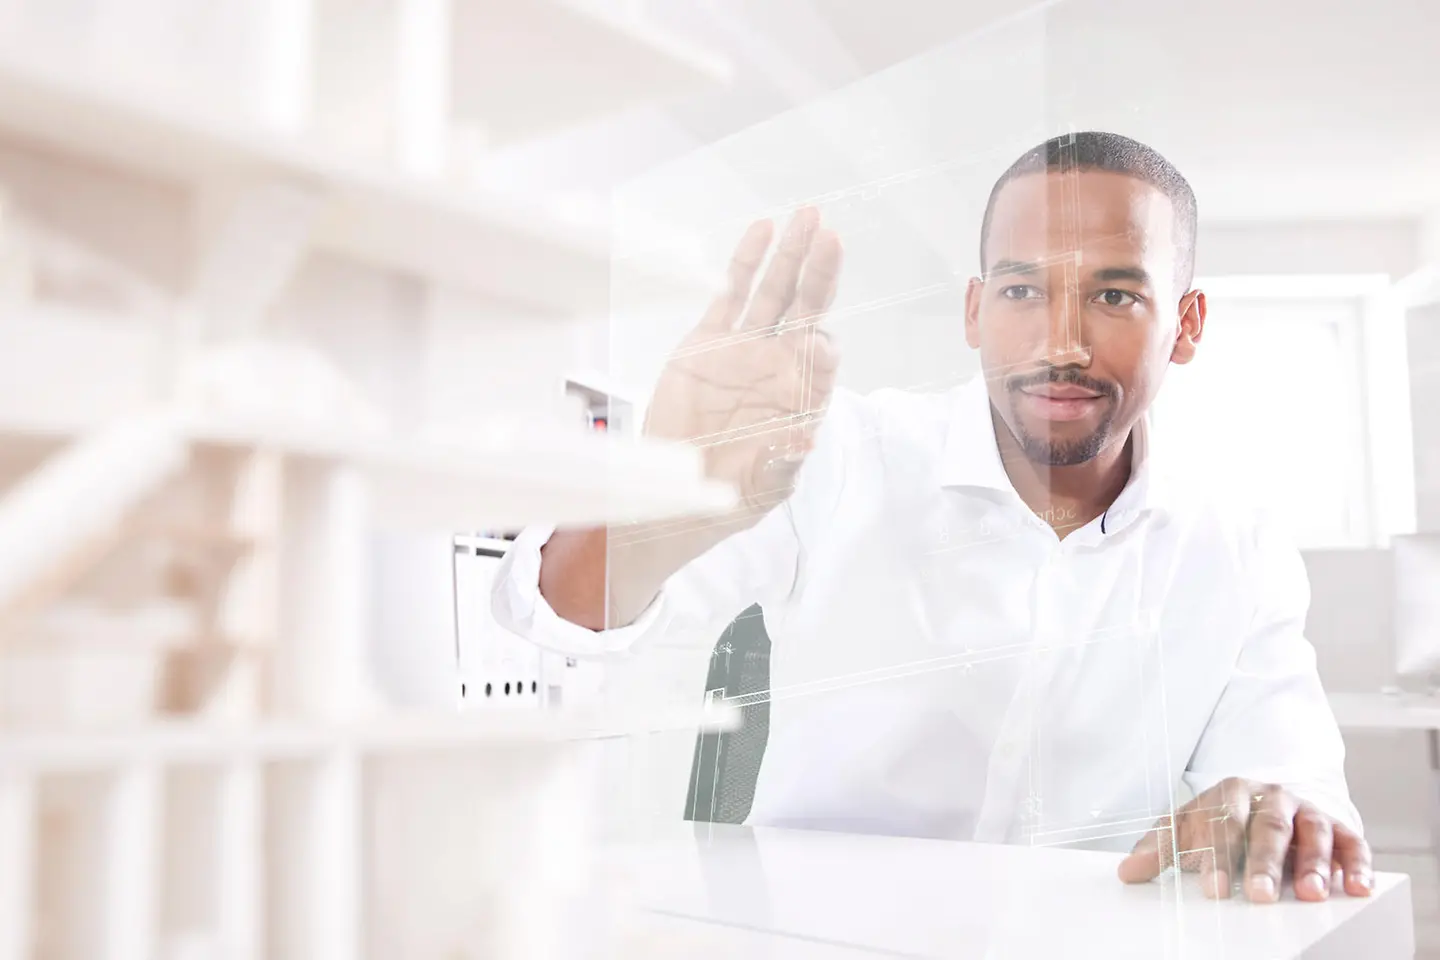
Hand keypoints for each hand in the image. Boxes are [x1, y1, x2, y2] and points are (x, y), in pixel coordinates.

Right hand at [642, 207, 843, 519]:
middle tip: (831, 237)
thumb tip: (803, 442)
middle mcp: (780, 364)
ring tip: (805, 217)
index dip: (821, 346)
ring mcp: (746, 348)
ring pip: (774, 292)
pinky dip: (745, 263)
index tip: (814, 347)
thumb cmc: (732, 493)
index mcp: (803, 394)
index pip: (823, 355)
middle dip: (820, 273)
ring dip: (790, 255)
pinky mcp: (709, 342)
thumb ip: (782, 465)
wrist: (680, 492)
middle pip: (807, 307)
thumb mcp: (765, 487)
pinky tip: (761, 232)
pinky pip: (732, 295)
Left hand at [1117, 777, 1372, 902]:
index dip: (1217, 856)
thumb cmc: (1222, 822)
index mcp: (1230, 793)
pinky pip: (1351, 843)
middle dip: (1264, 862)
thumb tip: (1127, 871)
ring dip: (1313, 863)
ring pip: (1312, 832)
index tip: (1212, 888)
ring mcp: (1307, 811)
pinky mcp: (1338, 828)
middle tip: (1259, 894)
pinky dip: (1356, 864)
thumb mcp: (1186, 829)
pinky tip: (1356, 887)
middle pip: (1268, 827)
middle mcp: (1271, 797)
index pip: (1222, 822)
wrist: (1265, 801)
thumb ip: (1159, 849)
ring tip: (1309, 893)